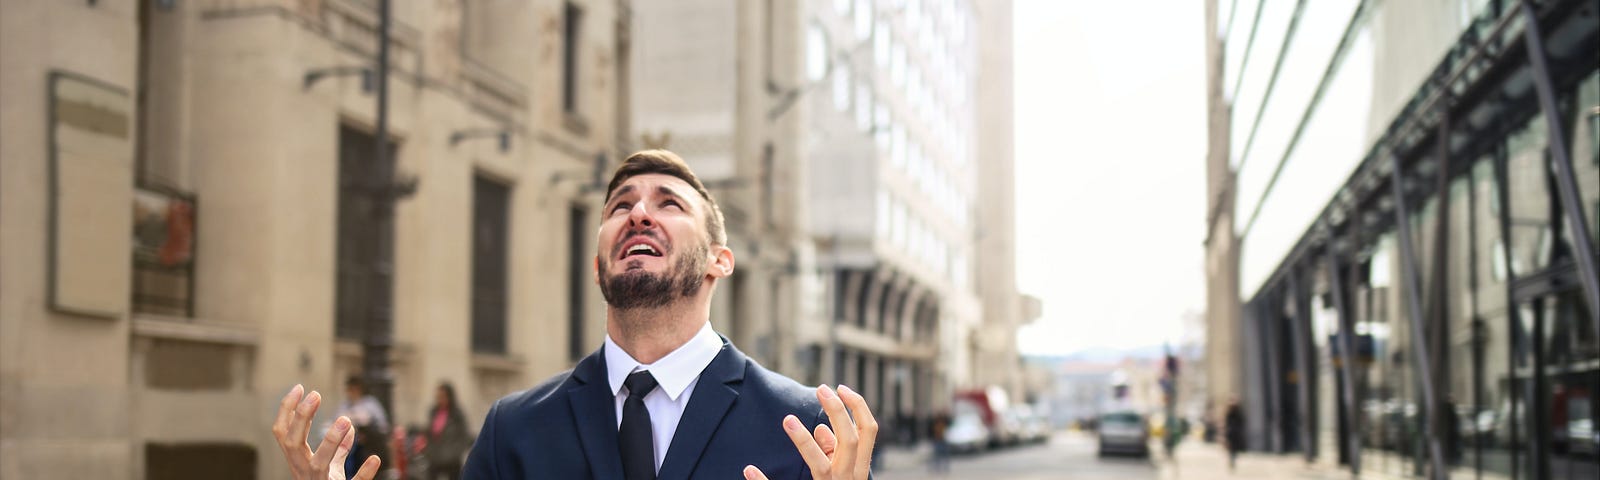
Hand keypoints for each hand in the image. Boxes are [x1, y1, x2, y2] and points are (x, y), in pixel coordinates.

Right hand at [271, 384, 381, 479]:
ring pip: (318, 463)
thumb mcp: (329, 468)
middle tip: (315, 394)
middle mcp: (304, 472)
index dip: (287, 411)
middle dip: (301, 418)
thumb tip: (348, 426)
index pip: (283, 433)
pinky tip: (375, 460)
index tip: (299, 387)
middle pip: (293, 443)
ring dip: (330, 442)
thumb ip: (337, 448)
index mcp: (298, 462)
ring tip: (345, 420)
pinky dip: (363, 473)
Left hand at [744, 385, 876, 479]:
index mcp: (859, 469)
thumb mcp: (840, 474)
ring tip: (786, 420)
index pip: (869, 431)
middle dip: (838, 412)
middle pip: (852, 440)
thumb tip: (820, 428)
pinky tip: (749, 470)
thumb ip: (834, 452)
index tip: (840, 388)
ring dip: (803, 441)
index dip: (857, 407)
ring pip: (822, 464)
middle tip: (820, 389)